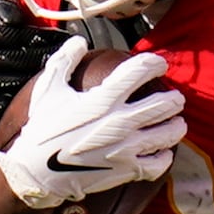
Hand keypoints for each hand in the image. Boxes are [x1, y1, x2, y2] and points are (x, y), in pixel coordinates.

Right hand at [0, 40, 184, 210]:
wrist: (36, 172)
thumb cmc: (42, 129)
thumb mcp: (48, 88)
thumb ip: (64, 60)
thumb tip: (79, 41)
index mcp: (103, 99)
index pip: (140, 72)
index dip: (155, 64)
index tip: (159, 65)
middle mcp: (120, 122)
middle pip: (162, 105)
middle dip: (173, 99)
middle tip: (175, 98)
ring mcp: (125, 148)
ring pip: (166, 135)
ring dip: (176, 126)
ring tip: (177, 123)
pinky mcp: (125, 170)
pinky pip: (157, 164)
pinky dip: (165, 158)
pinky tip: (164, 153)